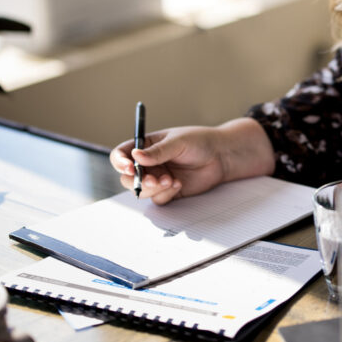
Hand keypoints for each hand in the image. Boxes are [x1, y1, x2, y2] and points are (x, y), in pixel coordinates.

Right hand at [109, 118, 274, 204]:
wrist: (221, 156)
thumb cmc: (200, 142)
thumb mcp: (178, 142)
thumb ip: (157, 151)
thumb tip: (136, 156)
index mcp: (145, 146)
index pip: (122, 154)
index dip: (119, 162)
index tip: (129, 168)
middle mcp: (148, 163)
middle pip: (127, 177)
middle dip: (137, 181)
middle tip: (152, 180)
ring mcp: (157, 178)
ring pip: (141, 191)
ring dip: (152, 189)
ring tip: (170, 180)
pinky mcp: (168, 191)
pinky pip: (157, 199)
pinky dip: (165, 194)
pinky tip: (179, 184)